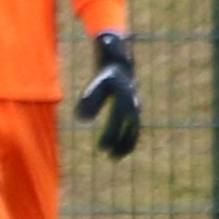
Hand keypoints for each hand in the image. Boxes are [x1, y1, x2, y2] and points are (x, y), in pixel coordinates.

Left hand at [74, 31, 141, 158]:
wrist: (120, 61)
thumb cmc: (105, 74)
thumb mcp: (96, 86)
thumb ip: (89, 101)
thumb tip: (82, 120)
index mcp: (124, 97)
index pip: (118, 121)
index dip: (111, 135)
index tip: (101, 148)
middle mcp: (132, 103)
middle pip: (129, 127)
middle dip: (120, 142)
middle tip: (109, 157)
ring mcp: (135, 106)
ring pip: (134, 129)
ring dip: (126, 144)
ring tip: (115, 157)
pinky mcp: (134, 109)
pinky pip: (133, 127)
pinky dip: (128, 139)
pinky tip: (119, 150)